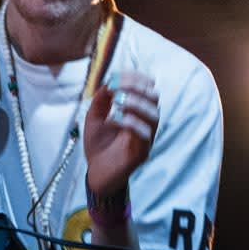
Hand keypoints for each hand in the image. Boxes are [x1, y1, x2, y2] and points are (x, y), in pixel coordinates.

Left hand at [84, 70, 158, 195]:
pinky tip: (113, 119)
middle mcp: (146, 123)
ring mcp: (146, 138)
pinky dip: (129, 122)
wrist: (96, 173)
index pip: (147, 89)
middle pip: (154, 98)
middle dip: (136, 88)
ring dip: (134, 104)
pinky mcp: (142, 152)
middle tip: (116, 89)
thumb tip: (108, 82)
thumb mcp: (94, 117)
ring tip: (115, 104)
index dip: (136, 78)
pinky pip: (144, 134)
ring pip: (153, 115)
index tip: (117, 76)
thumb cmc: (98, 145)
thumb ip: (101, 99)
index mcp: (138, 111)